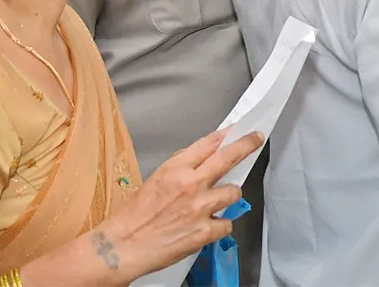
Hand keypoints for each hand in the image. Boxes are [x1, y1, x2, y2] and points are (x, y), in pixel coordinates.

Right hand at [98, 129, 264, 282]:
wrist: (122, 247)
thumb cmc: (134, 216)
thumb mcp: (155, 179)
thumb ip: (181, 166)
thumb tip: (202, 156)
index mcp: (176, 169)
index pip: (209, 143)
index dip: (227, 135)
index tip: (239, 130)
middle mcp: (191, 184)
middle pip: (229, 157)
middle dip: (247, 145)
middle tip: (256, 139)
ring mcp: (200, 208)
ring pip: (234, 192)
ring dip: (228, 196)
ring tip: (215, 203)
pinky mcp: (204, 231)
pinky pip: (227, 223)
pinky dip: (220, 225)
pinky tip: (208, 226)